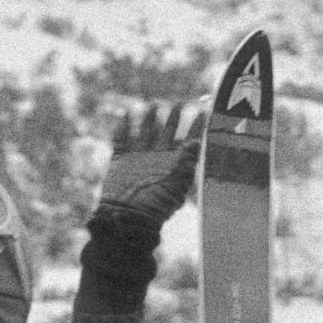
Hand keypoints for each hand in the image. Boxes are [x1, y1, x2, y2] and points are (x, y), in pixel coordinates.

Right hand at [95, 103, 203, 230]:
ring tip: (154, 104)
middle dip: (173, 118)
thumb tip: (196, 142)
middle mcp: (157, 160)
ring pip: (145, 133)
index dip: (195, 127)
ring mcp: (138, 159)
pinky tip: (126, 115)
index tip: (202, 111)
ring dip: (149, 119)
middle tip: (180, 103)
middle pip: (166, 134)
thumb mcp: (176, 186)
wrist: (127, 219)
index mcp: (173, 165)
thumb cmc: (155, 207)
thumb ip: (185, 163)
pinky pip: (121, 140)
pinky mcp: (120, 161)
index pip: (187, 142)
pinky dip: (123, 127)